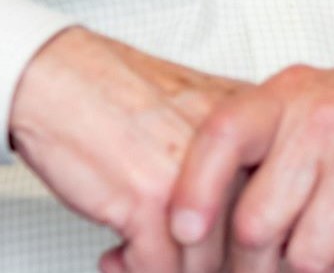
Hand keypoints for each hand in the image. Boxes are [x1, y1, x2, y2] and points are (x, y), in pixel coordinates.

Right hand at [6, 28, 247, 272]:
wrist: (55, 79)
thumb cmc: (115, 98)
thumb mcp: (194, 119)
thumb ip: (225, 166)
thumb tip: (237, 238)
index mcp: (255, 127)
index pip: (277, 209)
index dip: (245, 247)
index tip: (223, 256)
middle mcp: (234, 151)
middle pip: (242, 244)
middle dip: (204, 265)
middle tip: (173, 263)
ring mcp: (193, 178)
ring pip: (202, 265)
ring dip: (167, 272)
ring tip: (138, 257)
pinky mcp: (149, 201)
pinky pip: (156, 268)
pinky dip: (135, 270)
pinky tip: (119, 254)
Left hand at [163, 45, 333, 272]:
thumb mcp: (313, 102)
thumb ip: (263, 146)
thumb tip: (199, 218)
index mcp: (288, 96)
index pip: (219, 140)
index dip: (193, 192)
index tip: (183, 231)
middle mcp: (322, 123)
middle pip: (257, 224)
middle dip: (257, 262)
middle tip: (268, 264)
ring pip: (307, 257)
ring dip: (314, 268)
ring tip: (328, 245)